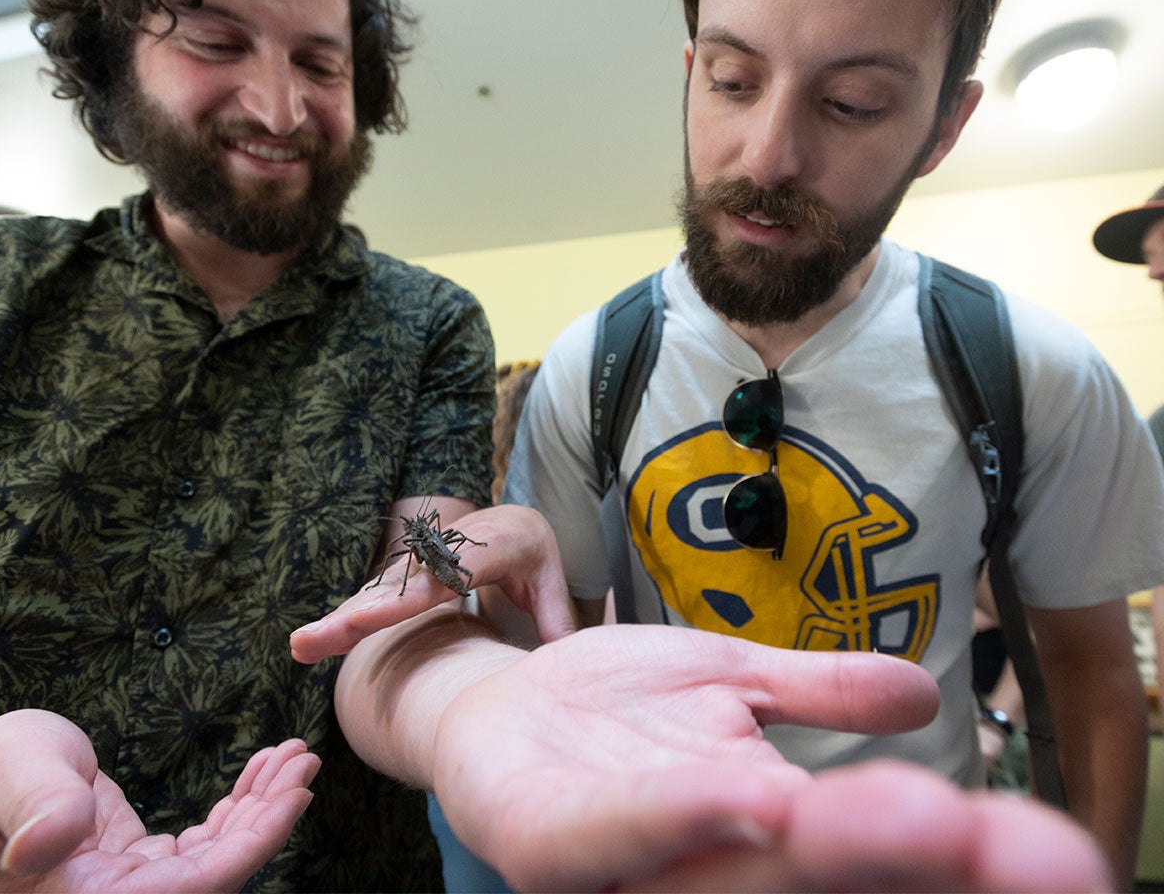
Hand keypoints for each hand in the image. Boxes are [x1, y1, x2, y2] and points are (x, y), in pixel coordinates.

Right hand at [0, 710, 317, 892]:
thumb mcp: (11, 771)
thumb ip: (38, 805)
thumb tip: (52, 844)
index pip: (195, 887)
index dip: (253, 844)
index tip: (297, 794)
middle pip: (217, 873)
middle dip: (269, 819)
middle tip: (305, 761)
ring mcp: (126, 888)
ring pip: (216, 858)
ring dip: (260, 808)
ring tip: (294, 757)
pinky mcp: (134, 866)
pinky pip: (202, 845)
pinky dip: (238, 807)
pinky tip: (263, 770)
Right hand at [290, 504, 574, 661]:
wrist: (508, 521)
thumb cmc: (531, 556)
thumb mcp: (550, 578)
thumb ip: (556, 619)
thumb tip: (566, 662)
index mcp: (488, 547)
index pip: (443, 575)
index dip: (405, 596)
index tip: (369, 617)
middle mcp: (443, 551)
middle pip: (396, 586)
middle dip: (354, 616)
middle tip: (311, 641)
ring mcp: (418, 562)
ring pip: (376, 593)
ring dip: (338, 621)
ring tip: (301, 647)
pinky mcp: (402, 577)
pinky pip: (372, 599)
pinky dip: (343, 621)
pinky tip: (312, 644)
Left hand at [429, 625, 1110, 892]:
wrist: (494, 705)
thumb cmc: (615, 709)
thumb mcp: (727, 681)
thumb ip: (820, 695)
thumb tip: (926, 698)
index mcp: (758, 833)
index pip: (868, 851)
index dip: (963, 858)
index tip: (1061, 854)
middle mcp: (705, 868)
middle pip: (822, 874)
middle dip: (924, 864)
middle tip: (1042, 859)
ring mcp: (626, 868)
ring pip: (740, 870)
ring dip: (834, 849)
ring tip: (924, 825)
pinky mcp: (549, 845)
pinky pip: (622, 837)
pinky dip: (687, 820)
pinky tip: (749, 796)